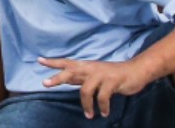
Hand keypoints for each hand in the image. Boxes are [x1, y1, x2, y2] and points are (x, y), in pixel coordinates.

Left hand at [39, 56, 156, 118]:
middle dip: (57, 78)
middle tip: (45, 83)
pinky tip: (105, 112)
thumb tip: (63, 79)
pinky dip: (103, 106)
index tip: (39, 60)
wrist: (135, 71)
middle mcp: (91, 68)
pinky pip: (103, 96)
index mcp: (86, 67)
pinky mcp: (112, 81)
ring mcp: (101, 74)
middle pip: (70, 72)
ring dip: (86, 105)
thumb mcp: (93, 74)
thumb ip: (79, 77)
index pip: (66, 63)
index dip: (53, 62)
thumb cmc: (112, 75)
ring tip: (89, 115)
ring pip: (86, 89)